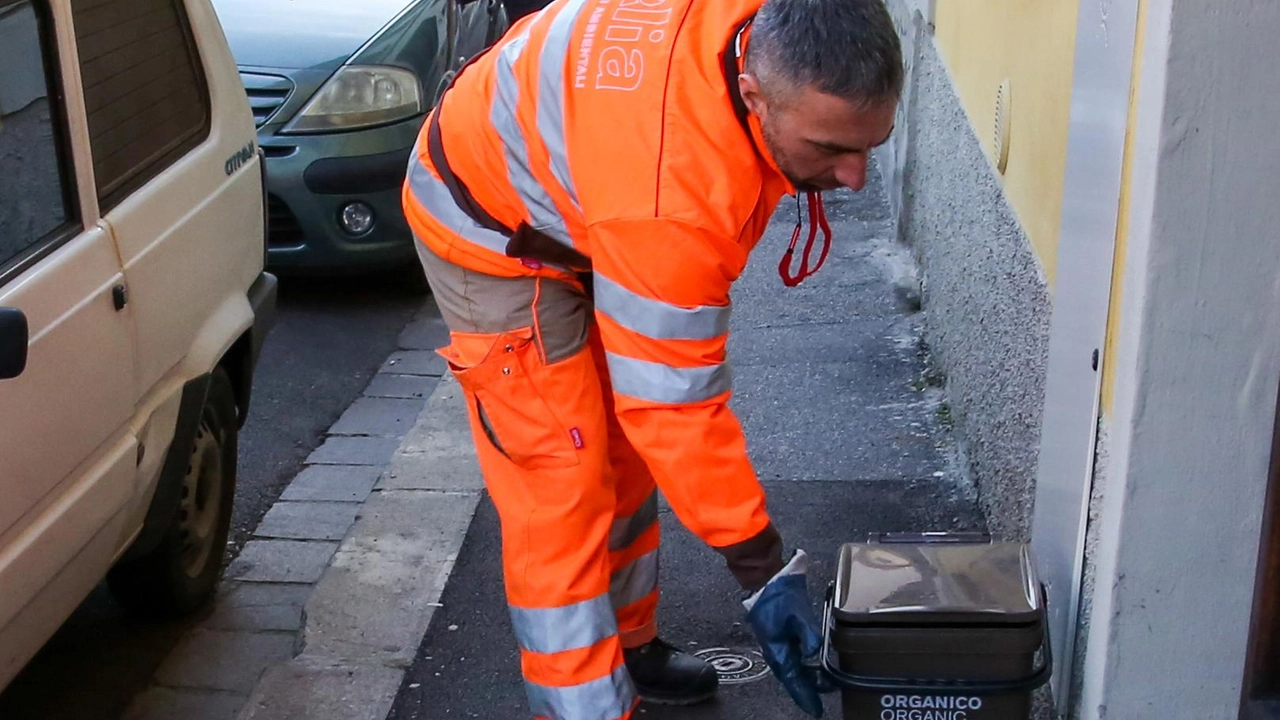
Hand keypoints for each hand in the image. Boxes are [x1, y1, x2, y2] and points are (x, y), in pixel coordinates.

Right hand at [743, 549, 829, 717]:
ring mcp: (776, 644)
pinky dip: (803, 665)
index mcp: (777, 649)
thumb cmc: (779, 595)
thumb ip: (808, 634)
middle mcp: (775, 651)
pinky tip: (812, 663)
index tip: (816, 709)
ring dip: (806, 677)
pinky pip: (791, 658)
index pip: (793, 679)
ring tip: (824, 681)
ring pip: (792, 668)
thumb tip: (814, 653)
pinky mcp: (780, 636)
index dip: (805, 695)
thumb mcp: (798, 613)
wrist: (765, 578)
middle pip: (793, 677)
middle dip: (808, 688)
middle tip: (826, 693)